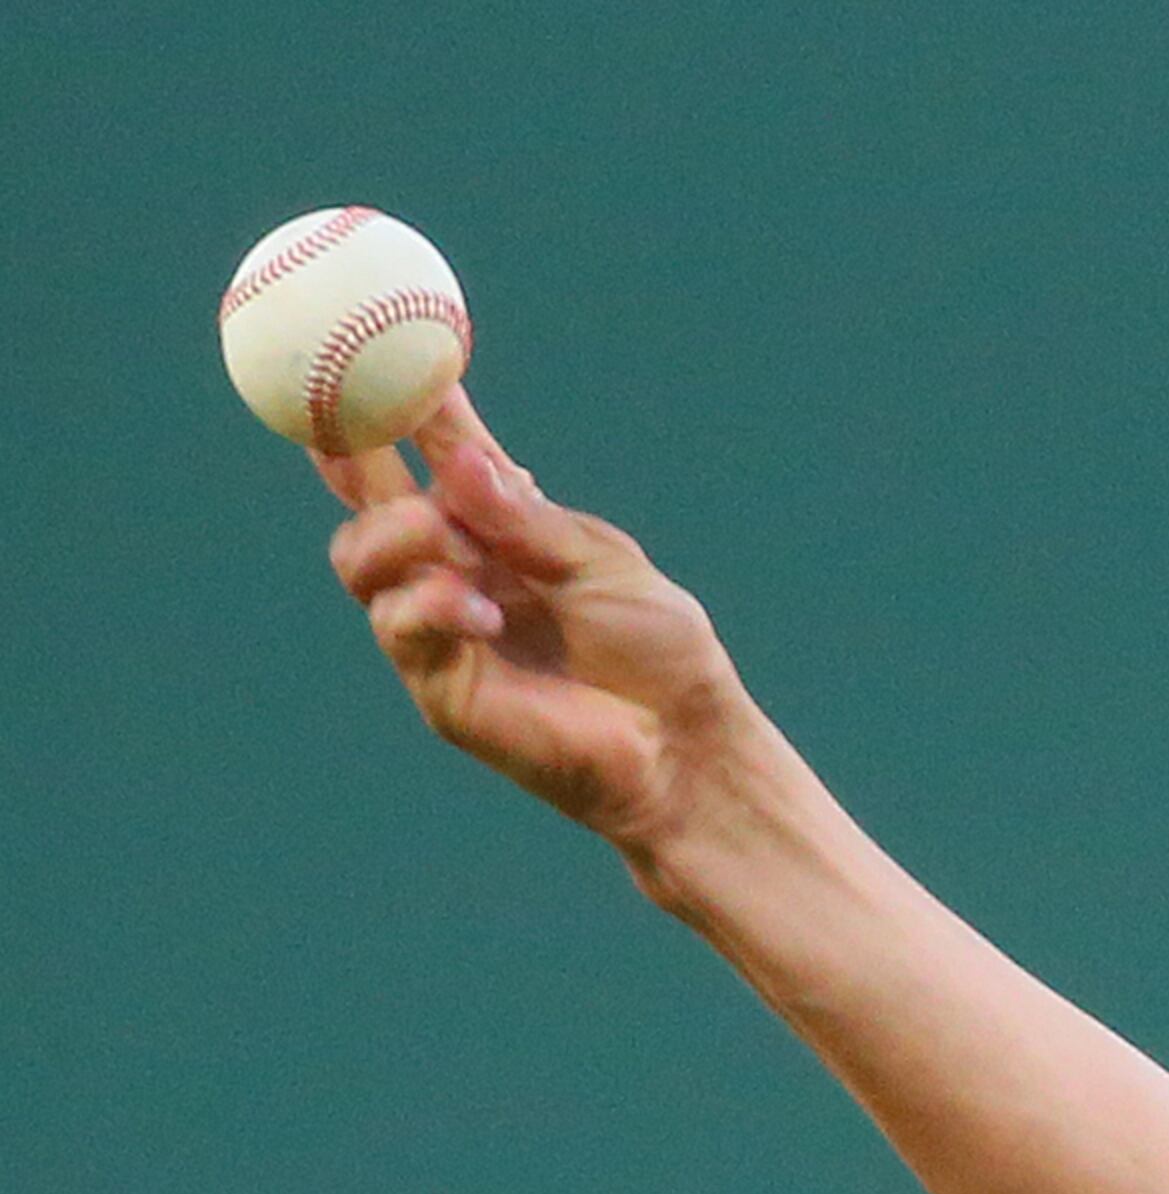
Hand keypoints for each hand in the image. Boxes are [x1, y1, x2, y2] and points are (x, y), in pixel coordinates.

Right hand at [321, 397, 747, 858]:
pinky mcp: (443, 691)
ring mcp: (439, 632)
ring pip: (360, 561)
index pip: (418, 453)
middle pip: (362, 502)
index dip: (383, 402)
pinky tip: (482, 611)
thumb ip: (523, 515)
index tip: (356, 341)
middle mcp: (451, 570)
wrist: (684, 743)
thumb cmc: (655, 649)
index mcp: (490, 527)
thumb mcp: (594, 558)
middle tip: (361, 425)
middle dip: (350, 455)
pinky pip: (400, 628)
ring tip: (456, 545)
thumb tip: (458, 459)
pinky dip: (429, 604)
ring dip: (399, 535)